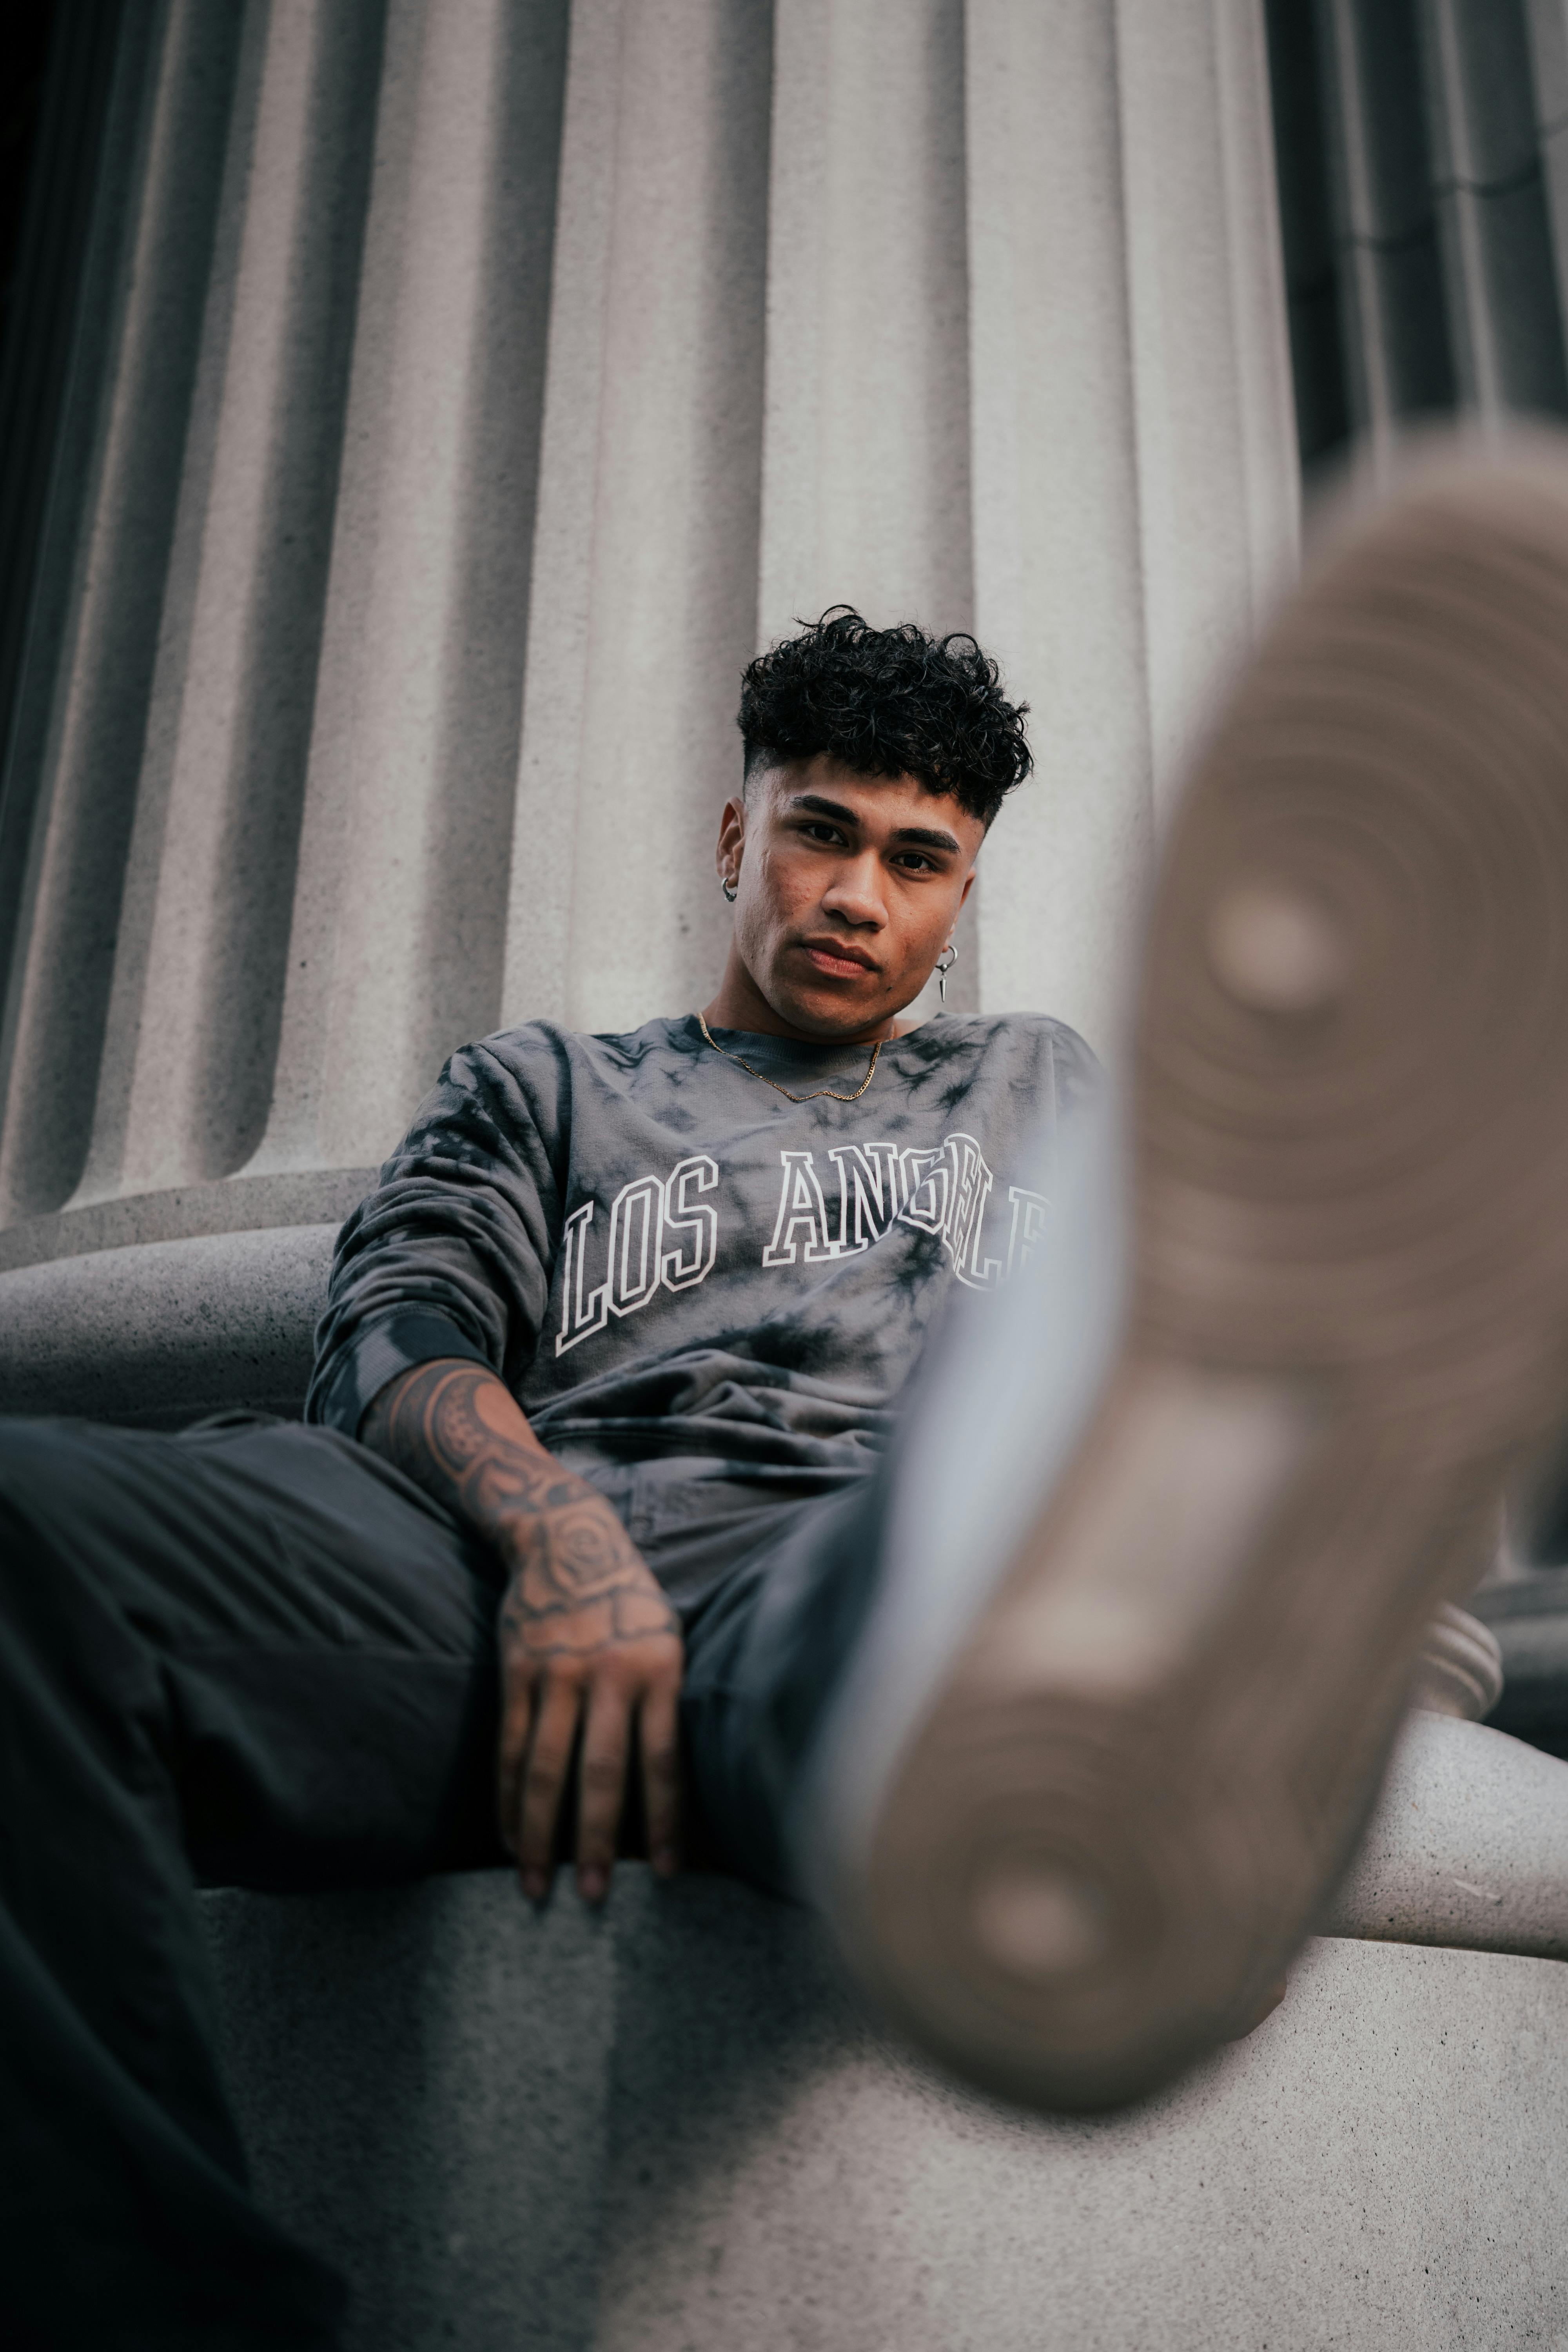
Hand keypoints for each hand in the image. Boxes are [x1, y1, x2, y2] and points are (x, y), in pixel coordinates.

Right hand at [495, 1482, 682, 1902]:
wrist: (567, 1539)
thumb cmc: (631, 1603)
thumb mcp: (669, 1640)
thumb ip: (669, 1704)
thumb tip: (682, 1789)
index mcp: (658, 1669)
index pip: (664, 1760)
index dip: (666, 1822)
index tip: (670, 1875)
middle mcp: (608, 1674)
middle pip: (601, 1772)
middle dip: (599, 1841)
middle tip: (596, 1897)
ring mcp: (557, 1675)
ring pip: (545, 1769)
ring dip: (540, 1833)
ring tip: (538, 1885)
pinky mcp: (516, 1675)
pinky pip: (509, 1750)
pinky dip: (508, 1799)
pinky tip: (510, 1836)